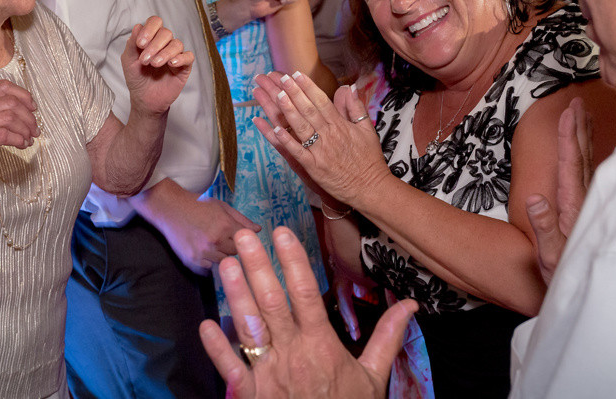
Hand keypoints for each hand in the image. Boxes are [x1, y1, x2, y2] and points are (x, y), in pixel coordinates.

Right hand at [0, 79, 39, 189]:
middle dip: (29, 116)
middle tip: (35, 129)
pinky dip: (18, 140)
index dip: (23, 95)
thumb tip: (14, 113)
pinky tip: (21, 145)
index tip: (33, 107)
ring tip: (29, 139)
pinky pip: (3, 135)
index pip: (3, 86)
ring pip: (9, 117)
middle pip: (10, 102)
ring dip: (25, 129)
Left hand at [122, 16, 194, 115]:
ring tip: (154, 65)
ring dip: (164, 53)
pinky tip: (171, 64)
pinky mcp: (184, 67)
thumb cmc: (136, 79)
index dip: (149, 30)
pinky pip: (188, 57)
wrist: (144, 100)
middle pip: (166, 32)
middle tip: (145, 60)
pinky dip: (181, 58)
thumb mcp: (128, 61)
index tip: (140, 44)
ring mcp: (175, 55)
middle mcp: (164, 44)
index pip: (155, 23)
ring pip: (177, 44)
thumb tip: (137, 26)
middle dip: (154, 45)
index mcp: (151, 39)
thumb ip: (132, 44)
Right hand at [132, 180, 259, 273]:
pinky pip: (208, 268)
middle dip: (231, 247)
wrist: (169, 207)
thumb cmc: (197, 204)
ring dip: (220, 255)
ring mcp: (203, 252)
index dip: (243, 240)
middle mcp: (215, 241)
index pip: (246, 242)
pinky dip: (207, 261)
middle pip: (235, 254)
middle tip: (222, 237)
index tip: (238, 238)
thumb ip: (242, 220)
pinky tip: (202, 248)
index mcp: (226, 225)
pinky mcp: (191, 260)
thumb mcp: (222, 207)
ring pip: (222, 263)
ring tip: (211, 242)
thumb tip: (259, 230)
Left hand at [199, 227, 416, 398]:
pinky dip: (218, 348)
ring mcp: (269, 375)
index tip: (281, 233)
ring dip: (235, 296)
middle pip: (272, 303)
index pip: (305, 293)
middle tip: (242, 236)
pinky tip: (206, 324)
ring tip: (224, 265)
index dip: (293, 261)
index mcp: (321, 345)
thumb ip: (387, 337)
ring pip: (249, 329)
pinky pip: (231, 369)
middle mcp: (292, 354)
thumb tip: (409, 305)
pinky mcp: (252, 396)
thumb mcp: (374, 377)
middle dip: (257, 267)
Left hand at [251, 71, 389, 206]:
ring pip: (302, 127)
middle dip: (295, 93)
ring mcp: (320, 151)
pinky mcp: (314, 167)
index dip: (308, 87)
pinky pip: (297, 152)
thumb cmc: (368, 160)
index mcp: (341, 126)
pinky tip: (274, 129)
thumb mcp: (367, 130)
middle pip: (309, 110)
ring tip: (278, 96)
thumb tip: (350, 88)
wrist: (370, 188)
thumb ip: (356, 108)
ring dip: (289, 111)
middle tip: (282, 79)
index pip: (322, 101)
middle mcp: (329, 136)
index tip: (297, 74)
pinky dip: (286, 140)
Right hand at [526, 97, 592, 284]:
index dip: (568, 136)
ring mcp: (585, 203)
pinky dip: (586, 154)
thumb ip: (543, 226)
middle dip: (578, 127)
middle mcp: (582, 200)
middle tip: (576, 101)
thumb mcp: (549, 254)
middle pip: (582, 156)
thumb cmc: (560, 272)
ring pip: (587, 162)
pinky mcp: (584, 207)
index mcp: (571, 205)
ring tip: (581, 116)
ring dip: (583, 137)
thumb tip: (536, 197)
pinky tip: (586, 150)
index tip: (567, 112)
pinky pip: (587, 172)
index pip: (570, 163)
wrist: (580, 287)